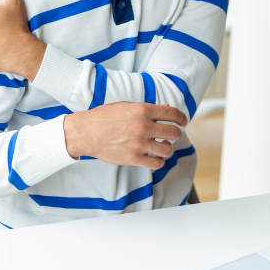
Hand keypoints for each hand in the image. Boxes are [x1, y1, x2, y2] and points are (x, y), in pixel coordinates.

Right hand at [63, 102, 186, 169]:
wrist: (86, 132)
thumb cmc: (104, 117)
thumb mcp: (126, 106)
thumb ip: (148, 108)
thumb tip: (167, 107)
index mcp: (142, 110)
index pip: (172, 113)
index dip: (181, 117)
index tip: (183, 121)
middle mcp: (143, 126)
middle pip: (174, 132)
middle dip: (176, 133)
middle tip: (172, 135)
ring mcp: (139, 144)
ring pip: (168, 150)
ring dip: (168, 148)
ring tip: (162, 146)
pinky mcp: (133, 158)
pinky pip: (156, 163)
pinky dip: (158, 160)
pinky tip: (154, 156)